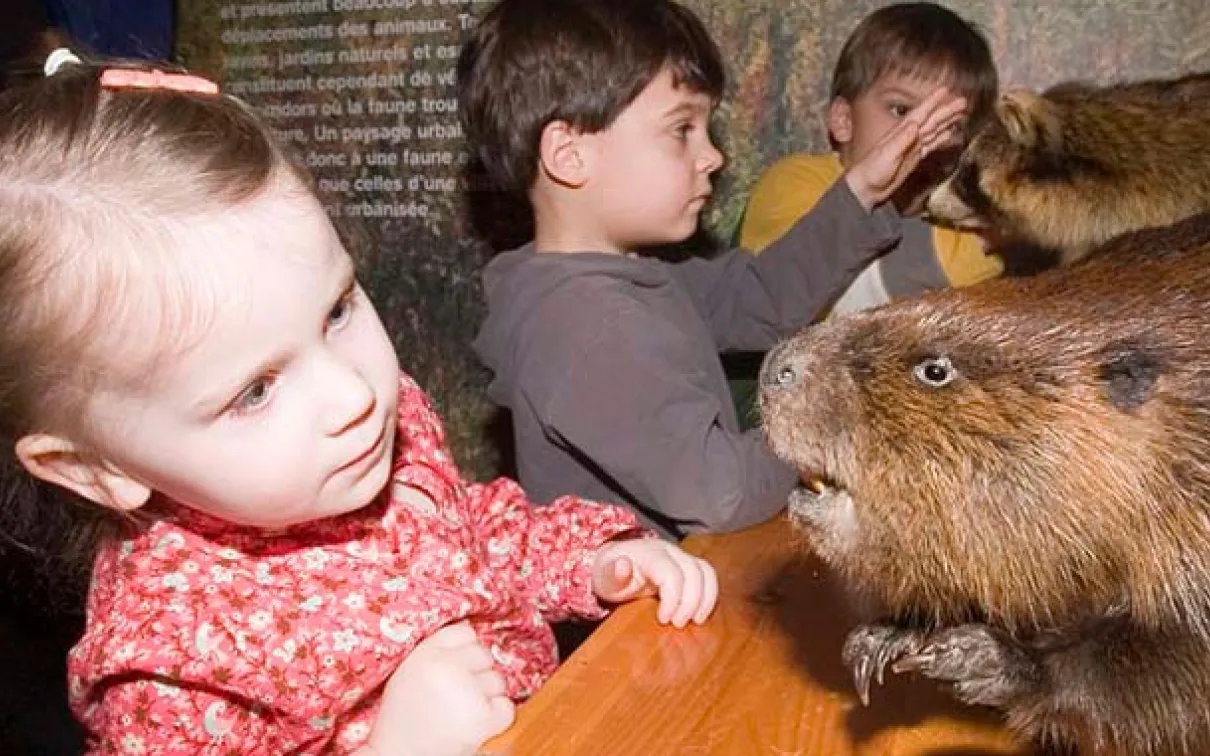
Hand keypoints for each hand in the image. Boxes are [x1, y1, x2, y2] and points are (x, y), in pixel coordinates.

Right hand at [360, 621, 514, 755]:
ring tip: (461, 714)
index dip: (465, 651)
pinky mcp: (482, 717)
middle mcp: (447, 667)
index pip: (464, 633)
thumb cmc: (402, 720)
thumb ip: (434, 652)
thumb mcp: (408, 674)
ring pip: (498, 680)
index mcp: (425, 654)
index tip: (457, 669)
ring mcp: (467, 690)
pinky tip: (475, 725)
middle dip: (478, 674)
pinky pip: (506, 707)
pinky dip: (497, 718)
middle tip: (457, 698)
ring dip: (487, 696)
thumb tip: (469, 628)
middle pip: (484, 655)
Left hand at [591, 538, 717, 627]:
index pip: (672, 574)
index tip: (663, 620)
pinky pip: (708, 576)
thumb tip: (623, 565)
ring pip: (705, 572)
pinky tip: (700, 614)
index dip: (673, 599)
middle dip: (690, 602)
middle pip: (693, 572)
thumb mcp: (604, 577)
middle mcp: (669, 551)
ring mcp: (681, 556)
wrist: (613, 564)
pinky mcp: (688, 565)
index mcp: (649, 553)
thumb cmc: (609, 573)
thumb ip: (613, 573)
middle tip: (678, 624)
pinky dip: (709, 595)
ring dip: (705, 599)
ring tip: (695, 621)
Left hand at [845, 87, 967, 210]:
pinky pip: (931, 145)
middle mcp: (908, 136)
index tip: (946, 90)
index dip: (933, 101)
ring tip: (961, 113)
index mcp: (901, 132)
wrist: (866, 189)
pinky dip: (941, 138)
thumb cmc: (871, 171)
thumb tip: (915, 125)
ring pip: (934, 130)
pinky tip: (949, 133)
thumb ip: (901, 141)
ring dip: (947, 121)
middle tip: (963, 100)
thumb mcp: (886, 155)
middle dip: (947, 110)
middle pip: (932, 120)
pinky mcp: (914, 158)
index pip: (921, 113)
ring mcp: (912, 147)